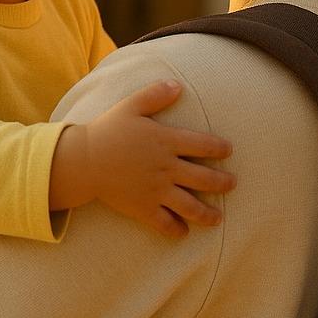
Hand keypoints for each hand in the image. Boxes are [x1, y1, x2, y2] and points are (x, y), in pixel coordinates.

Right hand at [50, 80, 235, 236]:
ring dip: (207, 214)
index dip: (219, 148)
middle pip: (203, 178)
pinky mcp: (143, 208)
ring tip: (218, 219)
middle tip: (233, 184)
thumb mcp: (131, 106)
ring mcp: (156, 190)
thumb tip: (177, 85)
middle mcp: (166, 168)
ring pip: (189, 205)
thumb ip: (155, 95)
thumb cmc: (108, 130)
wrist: (84, 160)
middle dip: (222, 183)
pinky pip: (164, 223)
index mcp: (165, 142)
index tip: (229, 150)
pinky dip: (176, 230)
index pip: (202, 145)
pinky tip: (184, 232)